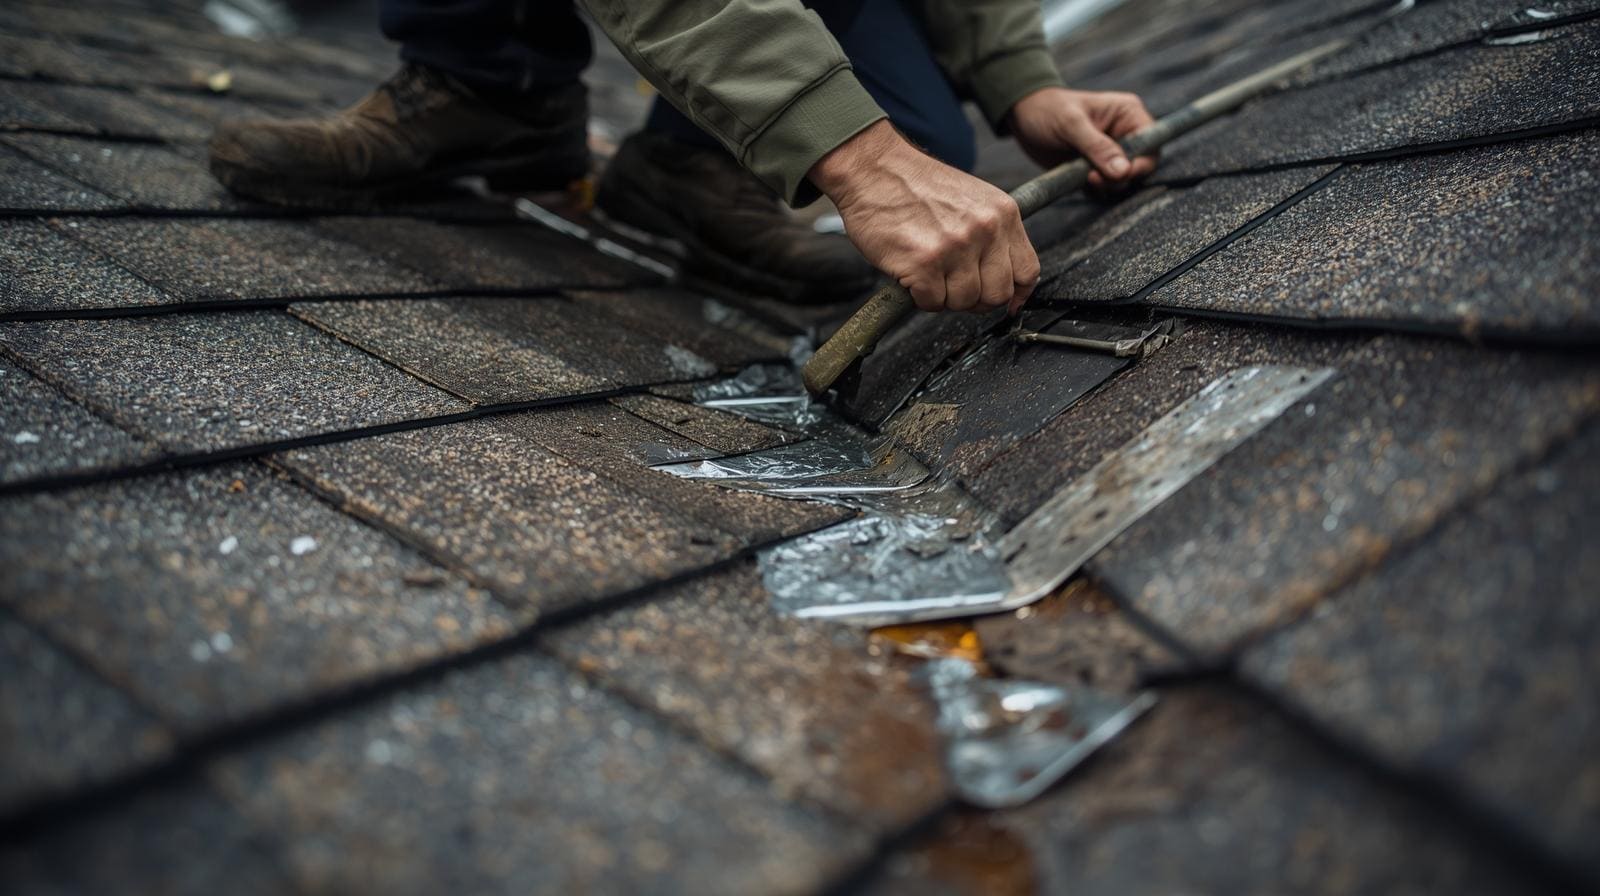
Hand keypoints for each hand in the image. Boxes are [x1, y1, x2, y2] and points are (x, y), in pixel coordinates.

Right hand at [809, 121, 1038, 314]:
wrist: (873, 168)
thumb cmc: (914, 184)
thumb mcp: (973, 199)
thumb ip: (993, 233)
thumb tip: (1003, 273)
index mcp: (1002, 214)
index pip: (1028, 271)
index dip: (1016, 294)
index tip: (1008, 303)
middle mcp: (985, 230)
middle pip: (997, 295)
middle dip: (974, 298)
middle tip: (953, 285)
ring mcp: (955, 247)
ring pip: (964, 302)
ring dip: (943, 296)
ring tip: (928, 272)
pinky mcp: (924, 264)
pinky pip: (932, 303)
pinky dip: (919, 296)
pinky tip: (911, 273)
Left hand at [1008, 87, 1157, 191]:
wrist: (1023, 116)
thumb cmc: (1048, 110)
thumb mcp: (1072, 125)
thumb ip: (1098, 147)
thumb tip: (1123, 171)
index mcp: (1128, 115)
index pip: (1151, 144)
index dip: (1142, 164)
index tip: (1121, 174)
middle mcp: (1126, 135)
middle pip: (1140, 168)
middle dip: (1119, 179)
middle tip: (1092, 178)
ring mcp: (1112, 154)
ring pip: (1123, 181)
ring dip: (1106, 187)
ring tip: (1083, 177)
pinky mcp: (1097, 169)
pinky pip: (1105, 188)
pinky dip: (1095, 191)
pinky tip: (1078, 181)